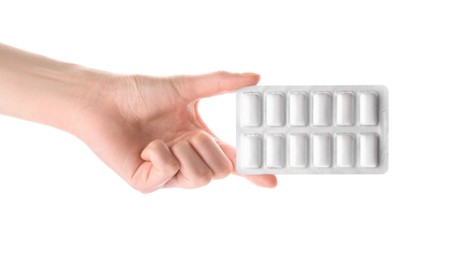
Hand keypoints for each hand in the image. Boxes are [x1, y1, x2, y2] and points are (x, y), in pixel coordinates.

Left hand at [73, 71, 276, 192]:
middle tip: (191, 134)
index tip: (271, 181)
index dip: (253, 171)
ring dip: (185, 150)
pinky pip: (168, 173)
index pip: (233, 161)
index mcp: (199, 141)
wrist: (105, 99)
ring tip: (165, 138)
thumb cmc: (142, 92)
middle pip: (220, 171)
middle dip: (210, 149)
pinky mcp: (147, 182)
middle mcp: (187, 160)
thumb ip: (222, 83)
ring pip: (199, 178)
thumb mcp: (187, 87)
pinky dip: (160, 153)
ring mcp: (168, 175)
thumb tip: (256, 77)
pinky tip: (147, 145)